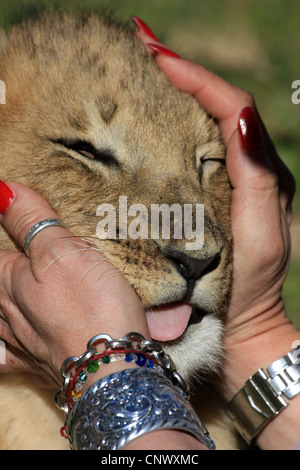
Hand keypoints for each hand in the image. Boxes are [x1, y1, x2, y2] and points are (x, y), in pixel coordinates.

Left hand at [0, 181, 149, 386]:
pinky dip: (2, 345)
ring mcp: (22, 338)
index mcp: (10, 279)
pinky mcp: (41, 361)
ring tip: (19, 287)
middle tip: (37, 259)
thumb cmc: (91, 308)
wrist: (115, 368)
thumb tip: (2, 190)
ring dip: (3, 302)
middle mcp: (9, 310)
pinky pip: (6, 354)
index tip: (10, 213)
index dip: (5, 226)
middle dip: (9, 263)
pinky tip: (6, 340)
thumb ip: (30, 220)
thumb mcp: (61, 250)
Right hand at [133, 18, 299, 448]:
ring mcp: (227, 182)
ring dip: (174, 98)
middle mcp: (248, 170)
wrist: (244, 324)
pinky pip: (191, 153)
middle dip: (183, 76)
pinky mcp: (209, 197)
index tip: (159, 59)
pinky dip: (169, 132)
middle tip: (144, 55)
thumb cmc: (252, 286)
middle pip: (217, 107)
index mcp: (263, 172)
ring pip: (202, 126)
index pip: (232, 107)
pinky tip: (146, 126)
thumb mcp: (261, 233)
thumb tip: (240, 118)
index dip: (197, 78)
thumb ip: (257, 178)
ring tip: (142, 78)